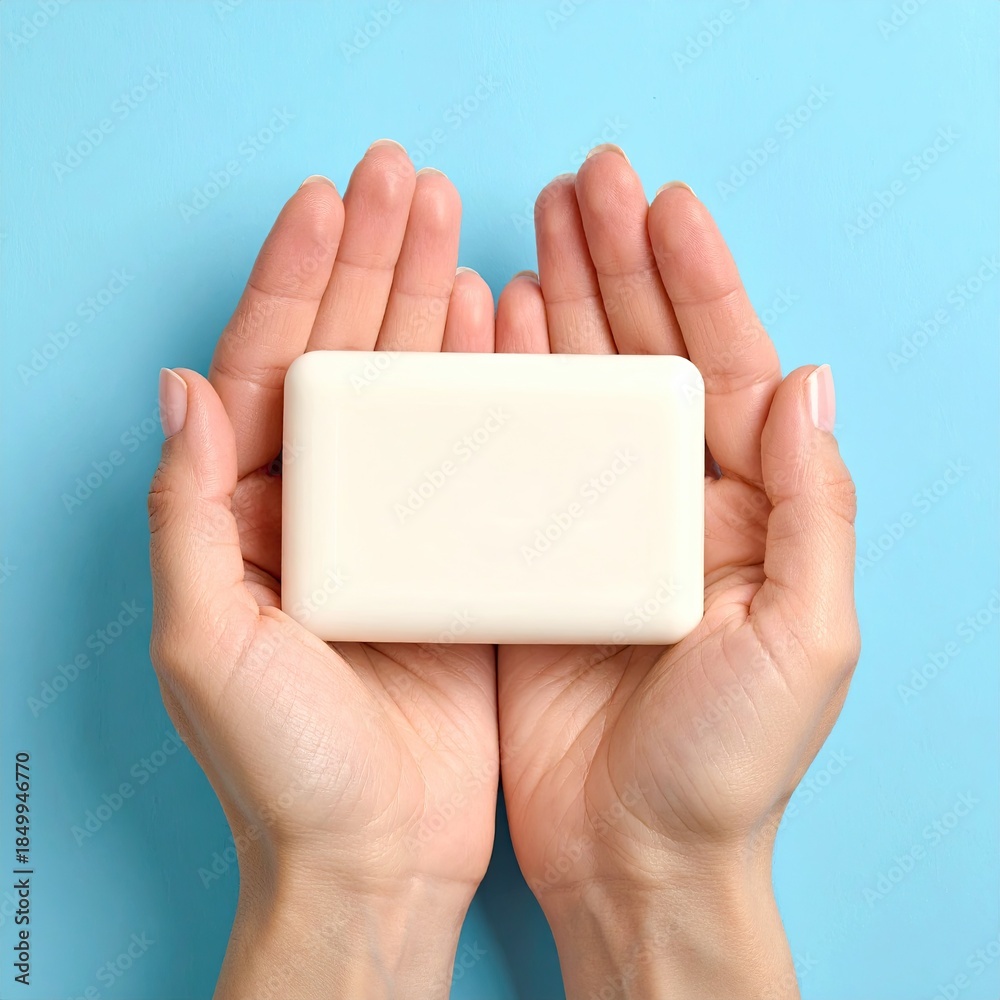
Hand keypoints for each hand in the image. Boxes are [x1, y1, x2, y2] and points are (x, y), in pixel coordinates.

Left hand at [148, 143, 497, 998]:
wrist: (373, 855)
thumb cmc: (282, 765)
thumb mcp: (207, 641)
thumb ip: (189, 512)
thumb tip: (180, 385)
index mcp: (247, 513)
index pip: (268, 367)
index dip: (295, 279)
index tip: (329, 201)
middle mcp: (316, 506)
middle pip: (343, 357)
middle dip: (371, 265)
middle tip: (406, 180)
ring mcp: (390, 525)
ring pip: (408, 390)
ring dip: (427, 305)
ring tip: (452, 227)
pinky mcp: (453, 556)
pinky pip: (465, 450)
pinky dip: (479, 385)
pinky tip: (495, 327)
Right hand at [494, 147, 859, 998]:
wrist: (635, 854)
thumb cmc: (728, 762)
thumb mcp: (806, 637)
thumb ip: (816, 506)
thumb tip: (808, 378)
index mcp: (748, 511)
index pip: (728, 368)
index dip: (698, 281)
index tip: (662, 204)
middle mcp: (675, 504)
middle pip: (648, 359)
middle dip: (620, 268)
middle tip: (582, 186)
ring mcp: (597, 526)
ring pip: (579, 393)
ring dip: (560, 310)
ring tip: (531, 232)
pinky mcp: (533, 561)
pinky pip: (518, 454)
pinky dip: (505, 390)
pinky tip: (488, 334)